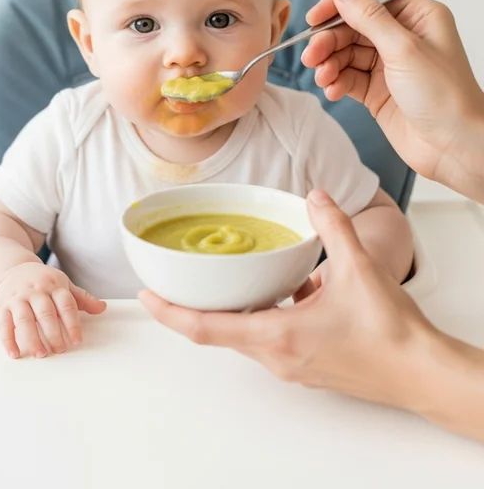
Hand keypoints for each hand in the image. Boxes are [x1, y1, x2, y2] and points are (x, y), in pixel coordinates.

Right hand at [0, 262, 105, 358]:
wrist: (12, 268)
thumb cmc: (42, 281)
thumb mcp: (63, 284)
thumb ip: (82, 298)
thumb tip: (102, 308)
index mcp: (53, 286)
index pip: (66, 305)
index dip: (72, 323)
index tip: (77, 341)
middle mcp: (35, 291)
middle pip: (45, 312)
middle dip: (53, 333)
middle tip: (60, 350)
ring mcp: (18, 298)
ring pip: (24, 319)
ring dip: (32, 338)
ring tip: (40, 354)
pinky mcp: (2, 305)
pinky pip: (3, 323)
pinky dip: (8, 340)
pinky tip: (15, 353)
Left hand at [138, 189, 435, 407]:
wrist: (424, 374)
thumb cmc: (393, 334)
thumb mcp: (359, 269)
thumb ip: (333, 227)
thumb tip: (315, 196)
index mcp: (277, 336)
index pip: (205, 328)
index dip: (169, 312)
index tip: (145, 296)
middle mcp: (276, 357)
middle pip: (218, 331)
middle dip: (194, 306)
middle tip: (173, 280)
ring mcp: (291, 366)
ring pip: (244, 335)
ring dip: (231, 310)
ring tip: (221, 281)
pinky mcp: (306, 367)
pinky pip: (269, 339)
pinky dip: (262, 316)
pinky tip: (283, 293)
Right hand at [301, 0, 483, 189]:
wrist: (454, 146)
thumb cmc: (445, 96)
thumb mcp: (403, 49)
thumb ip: (369, 18)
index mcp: (418, 17)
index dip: (341, 4)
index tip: (315, 18)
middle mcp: (403, 37)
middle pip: (352, 26)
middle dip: (329, 40)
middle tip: (312, 56)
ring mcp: (389, 65)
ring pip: (345, 53)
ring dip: (328, 63)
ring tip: (322, 77)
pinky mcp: (377, 90)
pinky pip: (346, 77)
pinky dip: (335, 82)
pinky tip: (332, 90)